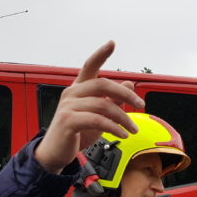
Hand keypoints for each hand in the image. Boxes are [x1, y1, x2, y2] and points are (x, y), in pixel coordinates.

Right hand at [34, 41, 144, 172]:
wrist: (56, 153)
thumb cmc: (77, 133)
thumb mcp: (99, 115)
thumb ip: (113, 100)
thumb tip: (129, 83)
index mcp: (79, 89)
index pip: (89, 66)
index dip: (101, 54)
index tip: (112, 43)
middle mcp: (72, 93)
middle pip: (103, 84)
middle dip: (126, 94)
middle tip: (140, 104)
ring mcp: (68, 106)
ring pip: (104, 105)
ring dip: (124, 118)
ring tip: (133, 129)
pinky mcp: (68, 121)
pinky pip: (97, 120)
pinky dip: (114, 128)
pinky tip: (122, 134)